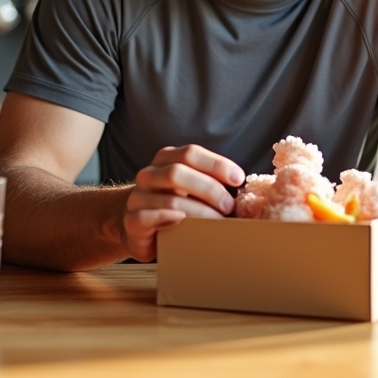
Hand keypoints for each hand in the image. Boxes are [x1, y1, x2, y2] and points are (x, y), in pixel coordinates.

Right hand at [120, 145, 244, 261]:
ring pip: (169, 199)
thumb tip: (245, 190)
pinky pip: (148, 218)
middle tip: (229, 207)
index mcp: (166, 159)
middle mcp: (149, 174)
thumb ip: (209, 181)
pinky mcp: (132, 221)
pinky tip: (184, 223)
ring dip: (199, 212)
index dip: (216, 164)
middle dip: (210, 190)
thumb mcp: (191, 187)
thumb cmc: (174, 204)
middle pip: (178, 173)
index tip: (239, 179)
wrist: (138, 225)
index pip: (190, 153)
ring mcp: (138, 197)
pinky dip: (169, 219)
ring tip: (217, 224)